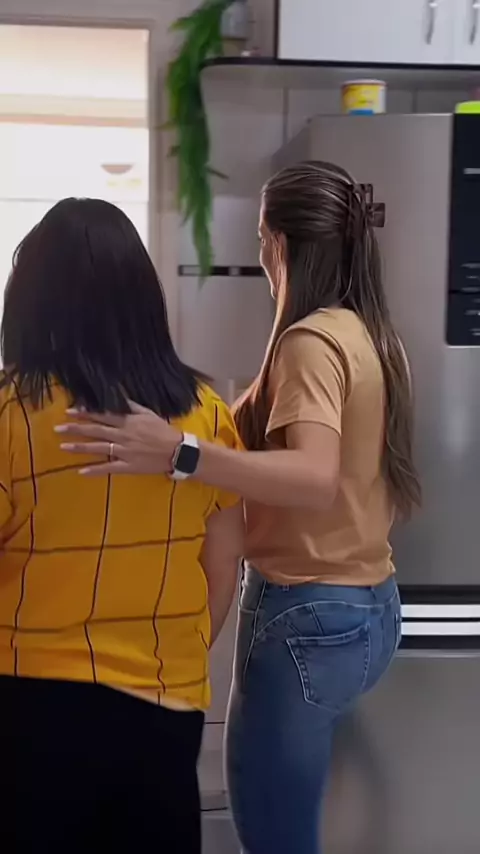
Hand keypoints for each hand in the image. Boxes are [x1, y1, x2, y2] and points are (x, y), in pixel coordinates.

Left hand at [55, 401, 181, 475]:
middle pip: (95, 431)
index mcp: (127, 422)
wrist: (177, 451)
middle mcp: (122, 435)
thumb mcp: (148, 414)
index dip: (85, 413)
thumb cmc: (163, 431)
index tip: (70, 411)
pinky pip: (108, 468)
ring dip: (79, 448)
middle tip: (58, 428)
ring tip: (63, 447)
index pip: (102, 415)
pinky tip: (81, 472)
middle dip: (75, 429)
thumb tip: (117, 396)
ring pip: (98, 448)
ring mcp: (124, 451)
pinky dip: (95, 470)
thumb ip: (131, 406)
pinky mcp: (128, 466)